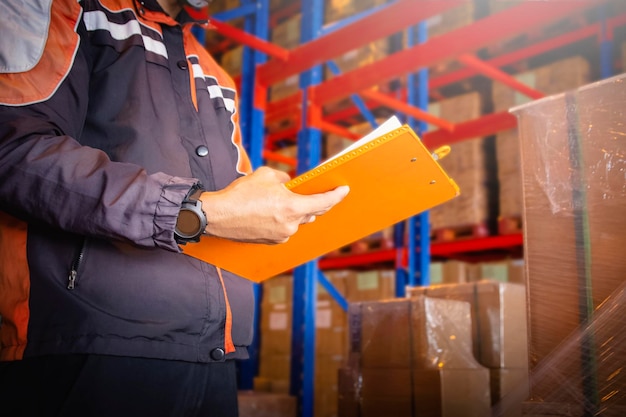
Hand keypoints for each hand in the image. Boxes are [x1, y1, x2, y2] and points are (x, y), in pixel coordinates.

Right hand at [199, 166, 349, 243]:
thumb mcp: (265, 175)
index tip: (344, 191)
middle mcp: (290, 224)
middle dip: (316, 203)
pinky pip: (285, 228)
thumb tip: (290, 184)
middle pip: (312, 213)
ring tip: (283, 200)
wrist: (218, 215)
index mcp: (292, 207)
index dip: (336, 196)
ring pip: (297, 221)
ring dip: (295, 211)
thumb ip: (284, 179)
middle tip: (319, 194)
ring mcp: (282, 235)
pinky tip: (272, 211)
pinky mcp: (272, 241)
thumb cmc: (240, 194)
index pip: (323, 203)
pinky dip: (284, 219)